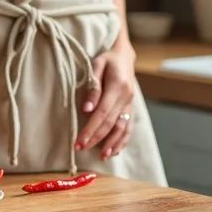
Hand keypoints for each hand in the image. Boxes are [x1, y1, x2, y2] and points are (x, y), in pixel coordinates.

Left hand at [75, 43, 137, 159]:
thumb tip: (86, 109)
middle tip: (82, 148)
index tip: (79, 141)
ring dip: (113, 143)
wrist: (125, 55)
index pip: (103, 113)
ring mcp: (131, 103)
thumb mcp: (97, 65)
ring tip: (103, 156)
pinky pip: (129, 126)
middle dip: (96, 138)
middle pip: (111, 123)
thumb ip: (93, 87)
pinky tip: (116, 150)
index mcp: (118, 86)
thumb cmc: (108, 58)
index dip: (91, 129)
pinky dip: (123, 140)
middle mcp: (127, 97)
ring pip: (123, 128)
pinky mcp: (132, 107)